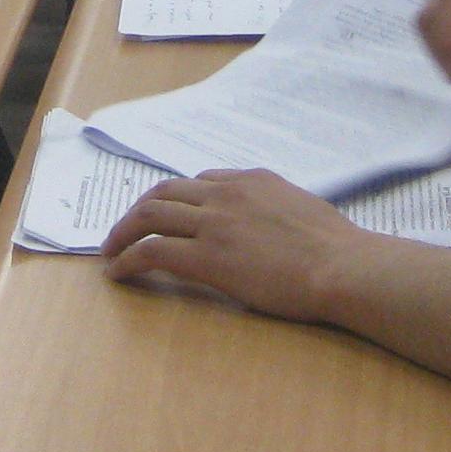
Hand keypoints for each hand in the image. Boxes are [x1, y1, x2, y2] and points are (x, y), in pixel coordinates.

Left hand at [100, 169, 371, 325]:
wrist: (341, 266)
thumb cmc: (336, 247)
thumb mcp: (303, 207)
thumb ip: (276, 206)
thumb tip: (271, 218)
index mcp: (251, 180)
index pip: (201, 181)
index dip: (176, 199)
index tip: (167, 215)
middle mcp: (226, 193)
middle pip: (164, 192)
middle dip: (139, 210)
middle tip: (124, 229)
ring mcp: (213, 223)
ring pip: (150, 215)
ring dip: (123, 231)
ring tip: (109, 249)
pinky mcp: (206, 258)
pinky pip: (152, 251)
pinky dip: (128, 259)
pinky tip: (119, 271)